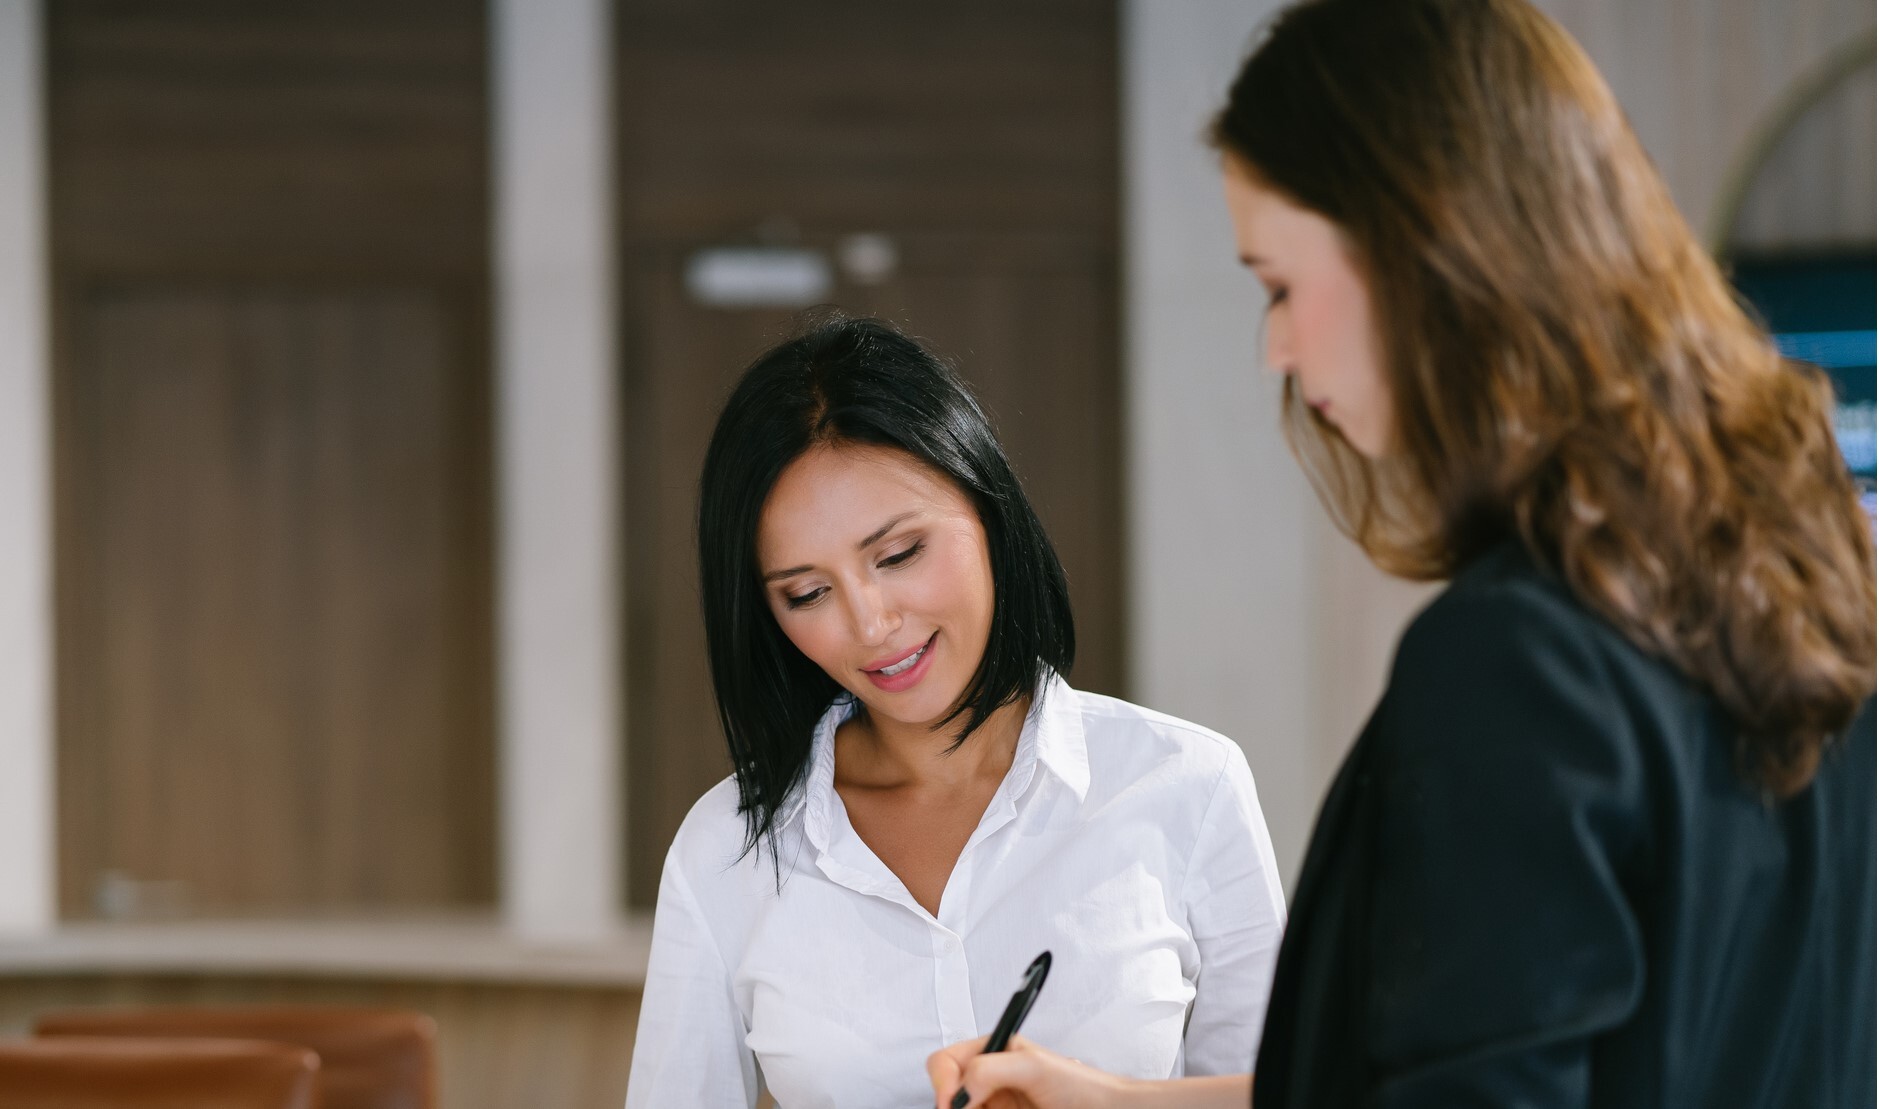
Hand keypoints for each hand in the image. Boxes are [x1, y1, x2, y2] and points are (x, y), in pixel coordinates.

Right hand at [927, 1035, 1133, 1108]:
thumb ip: (990, 1068)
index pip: (945, 1062)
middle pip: (948, 1094)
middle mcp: (987, 1080)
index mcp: (991, 1053)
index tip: (950, 1103)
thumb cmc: (1079, 1086)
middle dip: (954, 1105)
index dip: (942, 1082)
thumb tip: (961, 1089)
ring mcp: (994, 1105)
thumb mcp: (1033, 1065)